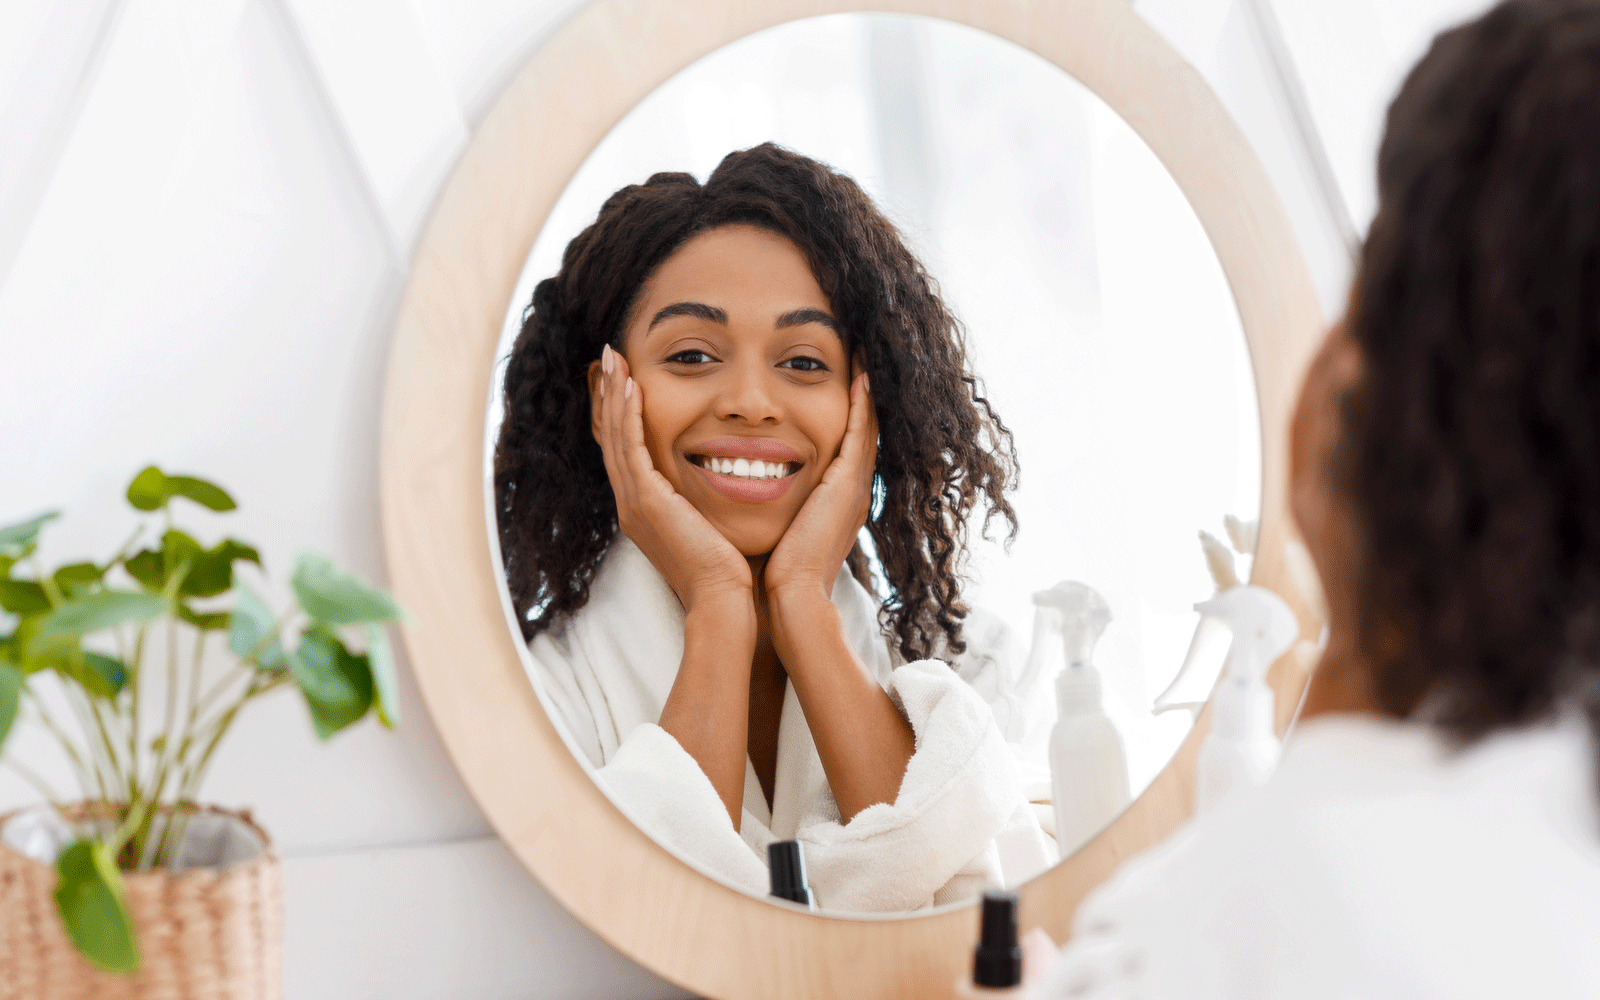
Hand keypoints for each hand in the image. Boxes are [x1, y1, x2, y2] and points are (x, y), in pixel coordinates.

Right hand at [596, 345, 752, 613]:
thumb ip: (707, 501)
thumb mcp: (712, 527)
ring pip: (616, 438)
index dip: (623, 415)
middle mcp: (632, 506)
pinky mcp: (646, 502)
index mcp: (646, 512)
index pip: (627, 453)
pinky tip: (631, 385)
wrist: (724, 600)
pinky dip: (629, 414)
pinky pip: (631, 448)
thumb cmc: (730, 570)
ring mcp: (634, 504)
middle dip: (611, 397)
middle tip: (610, 359)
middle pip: (613, 440)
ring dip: (614, 396)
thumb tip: (729, 480)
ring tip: (614, 360)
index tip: (626, 380)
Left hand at [765, 372, 876, 628]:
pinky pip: (860, 432)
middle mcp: (851, 490)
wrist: (791, 600)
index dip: (843, 412)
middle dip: (860, 393)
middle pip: (861, 429)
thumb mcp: (775, 532)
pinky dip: (862, 402)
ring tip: (860, 351)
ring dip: (864, 388)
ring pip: (866, 424)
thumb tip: (745, 494)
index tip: (837, 378)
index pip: (843, 445)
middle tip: (856, 353)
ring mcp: (855, 487)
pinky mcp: (849, 485)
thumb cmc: (774, 574)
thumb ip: (773, 511)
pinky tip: (858, 371)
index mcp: (834, 501)